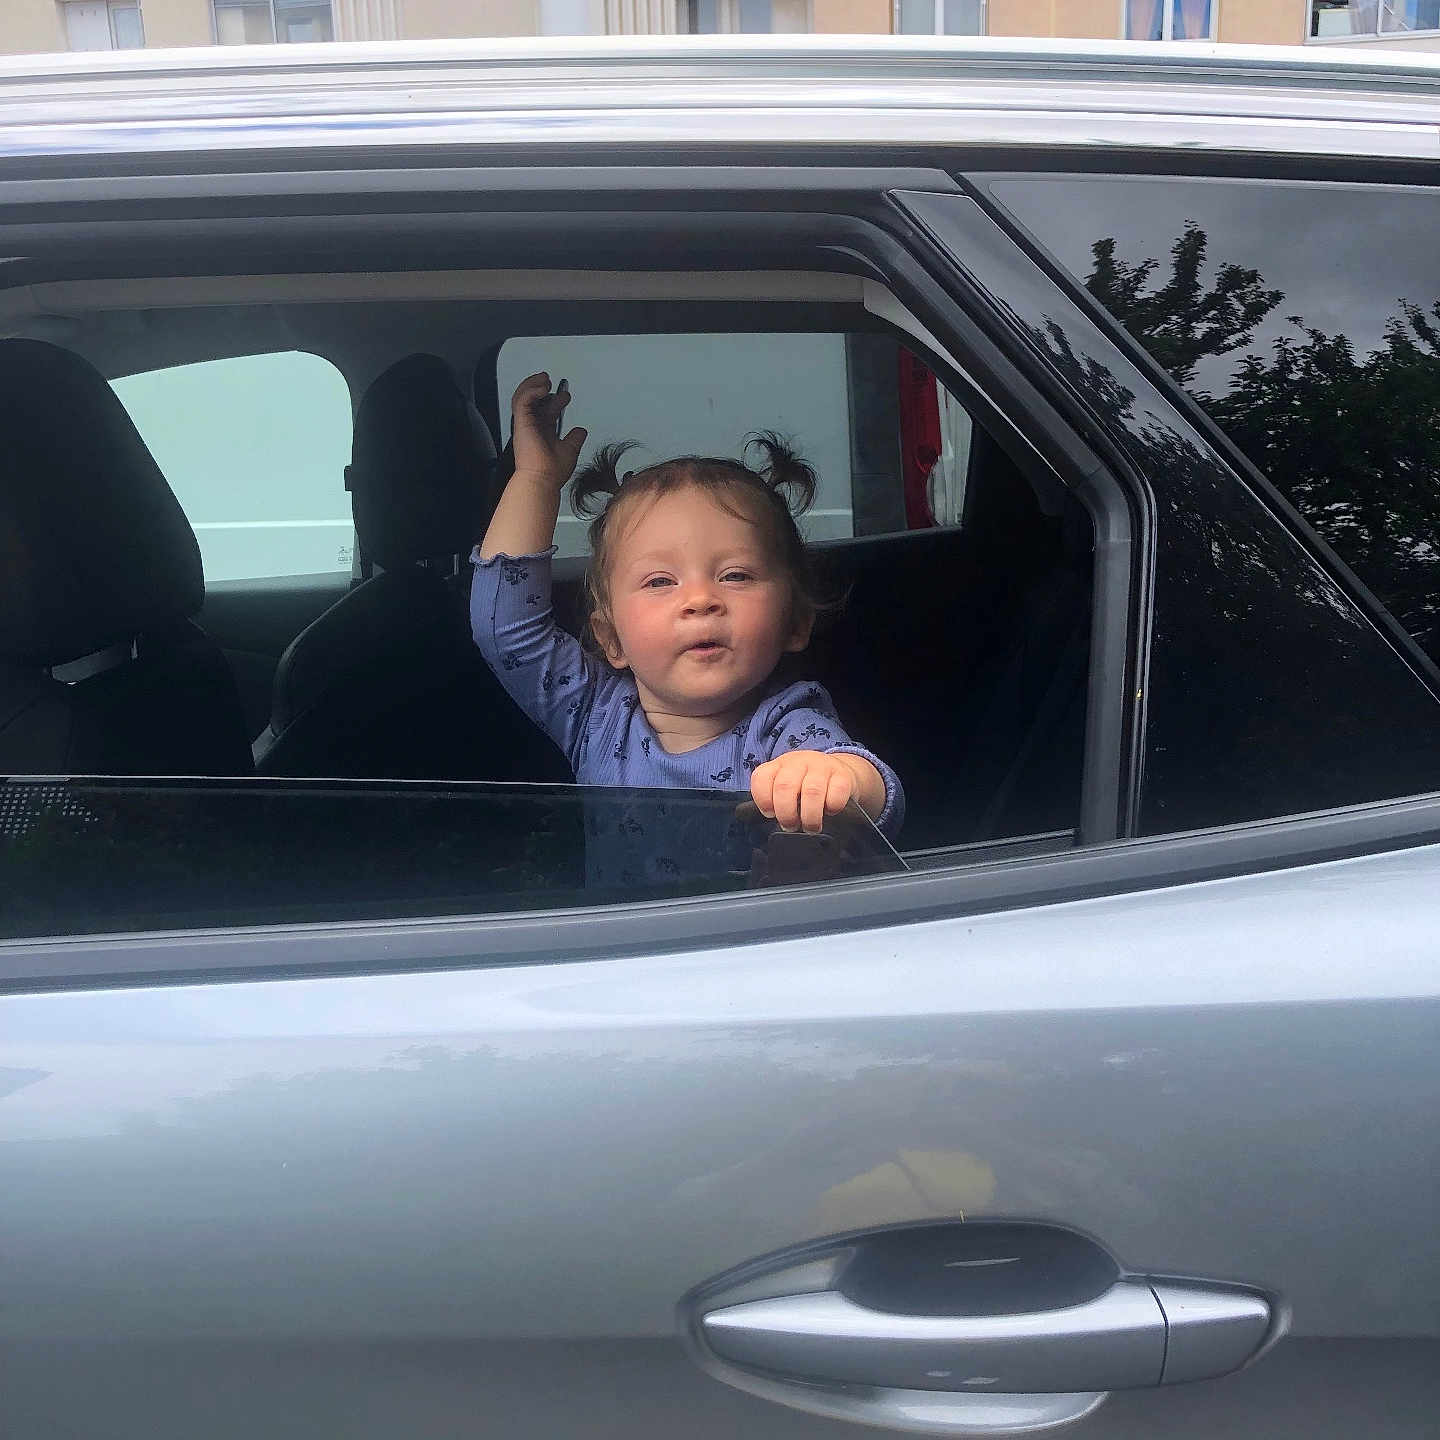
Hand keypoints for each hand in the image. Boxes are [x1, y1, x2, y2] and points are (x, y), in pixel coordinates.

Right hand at [511, 371, 586, 488]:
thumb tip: (581, 431)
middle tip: (552, 382)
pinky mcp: (521, 422)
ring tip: (545, 379)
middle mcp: (532, 426)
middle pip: (534, 400)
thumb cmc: (552, 471)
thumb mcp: (570, 450)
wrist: (542, 480)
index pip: (546, 410)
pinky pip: (522, 400)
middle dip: (542, 387)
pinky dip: (532, 390)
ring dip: (533, 384)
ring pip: (523, 396)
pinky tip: (543, 387)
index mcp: (542, 432)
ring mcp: (526, 423)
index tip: (566, 396)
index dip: (555, 400)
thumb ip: (574, 439)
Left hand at [750, 749, 877, 834]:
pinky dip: (831, 807)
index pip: (761, 778)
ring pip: (812, 790)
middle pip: (785, 786)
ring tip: (810, 827)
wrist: (841, 773)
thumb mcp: (786, 788)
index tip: (769, 814)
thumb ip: (770, 800)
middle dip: (786, 812)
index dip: (762, 799)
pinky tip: (830, 812)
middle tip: (790, 826)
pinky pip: (836, 793)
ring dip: (809, 816)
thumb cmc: (805, 787)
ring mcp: (821, 766)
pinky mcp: (842, 775)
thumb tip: (744, 816)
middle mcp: (798, 762)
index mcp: (778, 765)